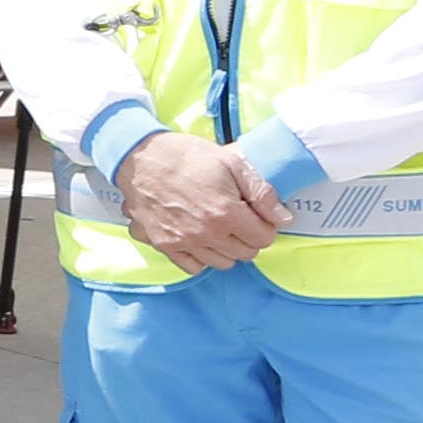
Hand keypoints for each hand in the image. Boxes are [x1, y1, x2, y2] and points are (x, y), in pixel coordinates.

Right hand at [114, 134, 287, 272]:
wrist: (139, 157)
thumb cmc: (185, 156)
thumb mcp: (231, 162)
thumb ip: (261, 192)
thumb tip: (283, 217)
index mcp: (226, 213)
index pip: (264, 238)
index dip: (266, 225)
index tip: (257, 215)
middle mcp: (206, 233)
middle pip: (246, 253)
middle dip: (249, 237)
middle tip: (240, 219)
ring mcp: (183, 242)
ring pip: (222, 263)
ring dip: (227, 248)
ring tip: (220, 227)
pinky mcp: (164, 245)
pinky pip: (193, 266)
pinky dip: (202, 256)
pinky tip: (200, 238)